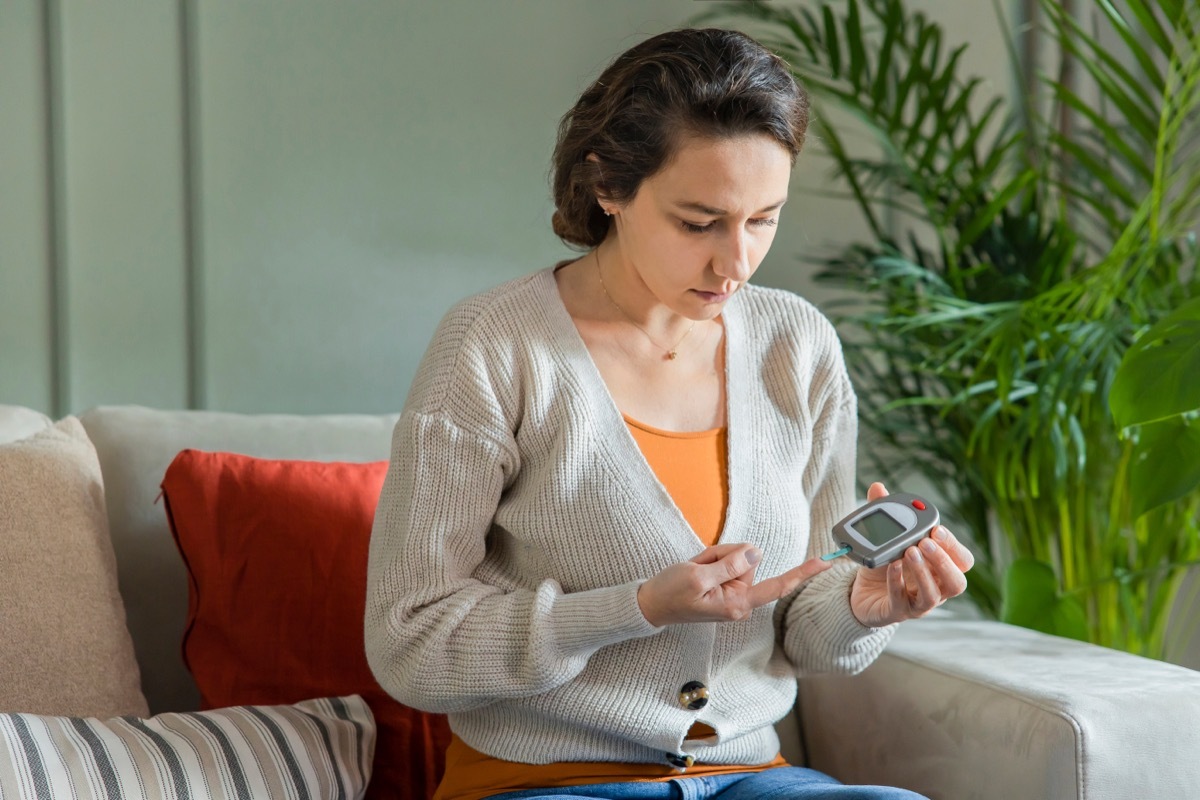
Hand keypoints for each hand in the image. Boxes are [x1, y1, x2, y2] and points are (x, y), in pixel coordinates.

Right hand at [638, 543, 832, 626]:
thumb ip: (730, 563)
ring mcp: (733, 594)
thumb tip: (756, 553)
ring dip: (714, 558)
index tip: (825, 563)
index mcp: (737, 604)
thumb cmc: (671, 593)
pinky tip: (696, 570)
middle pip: (747, 561)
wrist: (651, 604)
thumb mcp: (698, 573)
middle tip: (698, 567)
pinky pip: (726, 562)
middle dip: (723, 555)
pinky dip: (710, 560)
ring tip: (695, 571)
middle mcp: (740, 601)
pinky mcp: (726, 587)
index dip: (802, 573)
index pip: (776, 586)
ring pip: (735, 558)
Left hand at [849, 482, 974, 627]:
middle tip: (925, 543)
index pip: (962, 560)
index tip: (937, 530)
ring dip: (924, 573)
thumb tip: (878, 487)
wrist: (860, 594)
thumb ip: (885, 514)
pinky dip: (897, 582)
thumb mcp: (885, 538)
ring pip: (934, 595)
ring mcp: (919, 603)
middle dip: (944, 560)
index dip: (953, 546)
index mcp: (940, 568)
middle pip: (957, 581)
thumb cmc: (884, 566)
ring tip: (909, 553)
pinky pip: (902, 601)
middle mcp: (936, 588)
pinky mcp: (898, 612)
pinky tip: (891, 566)